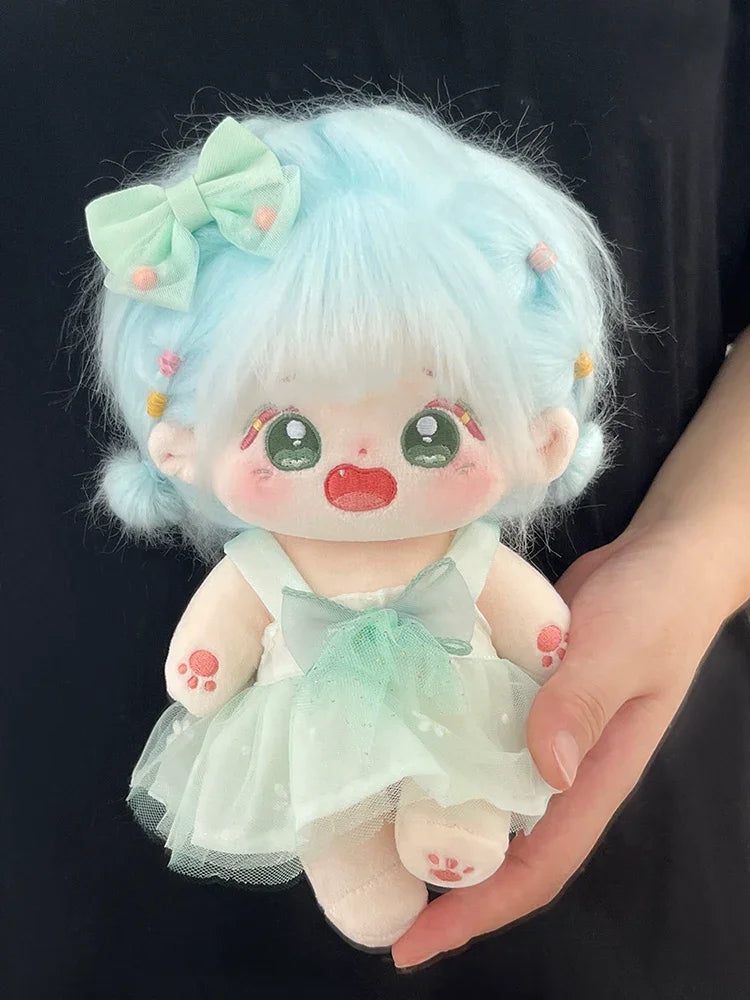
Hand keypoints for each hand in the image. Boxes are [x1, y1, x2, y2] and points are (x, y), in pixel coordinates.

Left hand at [392, 520, 731, 967]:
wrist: (664, 558)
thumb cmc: (658, 605)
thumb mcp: (623, 648)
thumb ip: (584, 700)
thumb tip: (546, 771)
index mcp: (596, 777)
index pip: (537, 866)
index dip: (478, 909)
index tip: (414, 942)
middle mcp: (563, 768)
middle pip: (501, 845)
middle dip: (442, 880)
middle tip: (368, 894)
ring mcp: (539, 731)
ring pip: (482, 792)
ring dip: (432, 819)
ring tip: (362, 830)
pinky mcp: (520, 694)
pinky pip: (475, 736)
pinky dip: (438, 751)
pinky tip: (391, 744)